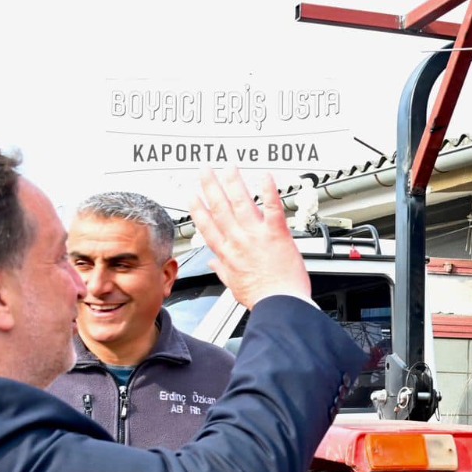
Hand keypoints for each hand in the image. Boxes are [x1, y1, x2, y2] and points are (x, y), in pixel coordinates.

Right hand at [192, 168, 310, 308]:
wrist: (280, 304)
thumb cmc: (261, 298)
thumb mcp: (234, 286)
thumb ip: (223, 272)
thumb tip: (213, 265)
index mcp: (227, 254)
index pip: (207, 227)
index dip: (197, 209)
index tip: (191, 196)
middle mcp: (238, 241)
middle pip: (220, 209)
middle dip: (211, 187)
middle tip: (205, 170)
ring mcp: (256, 236)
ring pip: (241, 203)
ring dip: (233, 183)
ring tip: (228, 167)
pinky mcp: (276, 234)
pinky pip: (272, 208)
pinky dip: (269, 191)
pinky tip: (265, 176)